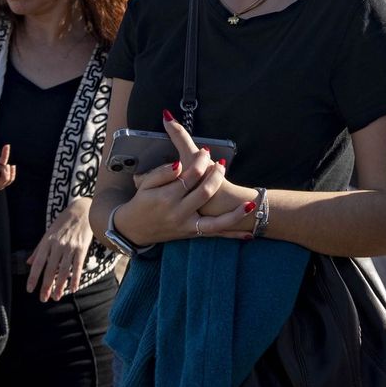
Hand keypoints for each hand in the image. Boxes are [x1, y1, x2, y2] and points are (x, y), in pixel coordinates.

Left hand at [28, 197, 92, 301]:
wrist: (82, 210)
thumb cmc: (63, 222)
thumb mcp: (48, 232)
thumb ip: (39, 249)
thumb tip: (28, 262)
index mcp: (47, 241)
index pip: (38, 263)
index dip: (33, 277)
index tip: (30, 289)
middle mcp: (57, 245)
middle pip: (50, 269)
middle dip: (46, 286)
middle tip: (43, 298)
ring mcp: (70, 247)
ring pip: (64, 270)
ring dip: (60, 286)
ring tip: (56, 297)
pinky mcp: (82, 248)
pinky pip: (77, 266)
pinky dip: (75, 279)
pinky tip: (73, 288)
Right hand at [112, 111, 251, 244]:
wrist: (134, 229)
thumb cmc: (141, 203)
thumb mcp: (145, 184)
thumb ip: (162, 172)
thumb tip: (179, 165)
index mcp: (167, 197)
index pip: (190, 175)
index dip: (200, 161)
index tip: (206, 151)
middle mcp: (179, 213)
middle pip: (205, 192)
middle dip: (216, 176)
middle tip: (221, 163)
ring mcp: (187, 226)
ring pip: (216, 222)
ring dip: (235, 214)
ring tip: (250, 204)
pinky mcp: (192, 234)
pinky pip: (215, 235)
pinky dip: (232, 235)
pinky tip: (249, 235)